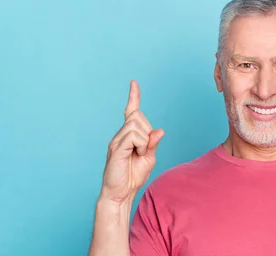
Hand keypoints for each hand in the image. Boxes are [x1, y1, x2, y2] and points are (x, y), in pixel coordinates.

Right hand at [99, 80, 164, 204]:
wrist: (120, 193)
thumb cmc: (133, 176)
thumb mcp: (149, 158)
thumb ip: (153, 144)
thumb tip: (159, 130)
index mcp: (128, 135)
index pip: (131, 111)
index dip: (133, 96)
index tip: (134, 82)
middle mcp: (120, 134)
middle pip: (138, 116)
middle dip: (147, 131)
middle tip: (143, 151)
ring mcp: (117, 140)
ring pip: (136, 124)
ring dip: (144, 140)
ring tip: (139, 154)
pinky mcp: (116, 147)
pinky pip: (133, 136)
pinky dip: (141, 145)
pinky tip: (137, 154)